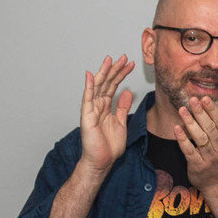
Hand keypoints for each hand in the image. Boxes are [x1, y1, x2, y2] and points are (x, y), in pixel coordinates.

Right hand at [79, 55, 135, 173]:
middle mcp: (98, 106)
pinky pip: (87, 99)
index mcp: (106, 107)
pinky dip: (89, 87)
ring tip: (111, 59)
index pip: (114, 86)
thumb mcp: (121, 122)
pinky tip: (91, 75)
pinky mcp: (87, 116)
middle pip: (107, 83)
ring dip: (104, 73)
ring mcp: (91, 110)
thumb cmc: (109, 145)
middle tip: (124, 57)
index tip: (130, 64)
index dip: (121, 74)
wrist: (102, 160)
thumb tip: (126, 92)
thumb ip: (122, 106)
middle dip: (115, 70)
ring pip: (98, 87)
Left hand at [175, 93, 217, 188]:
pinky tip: (177, 128)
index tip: (204, 98)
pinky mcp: (197, 164)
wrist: (216, 180)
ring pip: (200, 138)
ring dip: (191, 123)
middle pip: (210, 128)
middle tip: (192, 100)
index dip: (212, 109)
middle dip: (201, 113)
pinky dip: (183, 140)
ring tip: (182, 110)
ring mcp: (208, 156)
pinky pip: (189, 151)